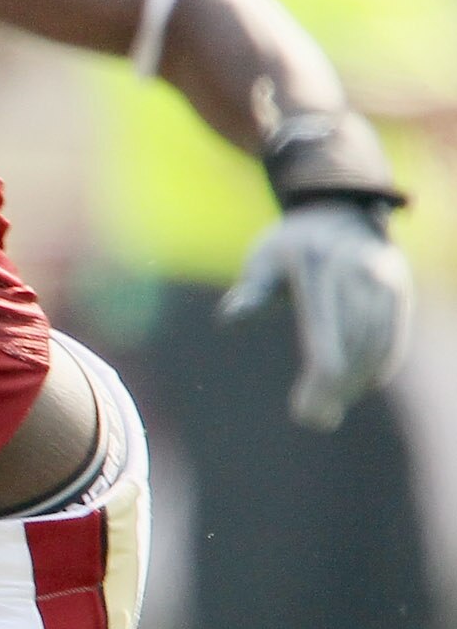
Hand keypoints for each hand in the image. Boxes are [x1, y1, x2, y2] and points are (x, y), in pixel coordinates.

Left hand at [220, 197, 410, 428]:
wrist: (338, 208)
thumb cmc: (289, 244)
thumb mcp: (263, 259)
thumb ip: (251, 291)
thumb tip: (229, 318)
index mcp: (319, 268)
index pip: (326, 339)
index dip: (319, 385)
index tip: (303, 414)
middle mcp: (357, 273)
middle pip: (354, 348)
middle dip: (336, 390)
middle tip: (317, 420)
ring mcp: (384, 280)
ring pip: (377, 344)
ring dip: (357, 381)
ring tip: (333, 406)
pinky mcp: (399, 288)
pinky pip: (393, 333)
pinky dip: (380, 362)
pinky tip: (362, 384)